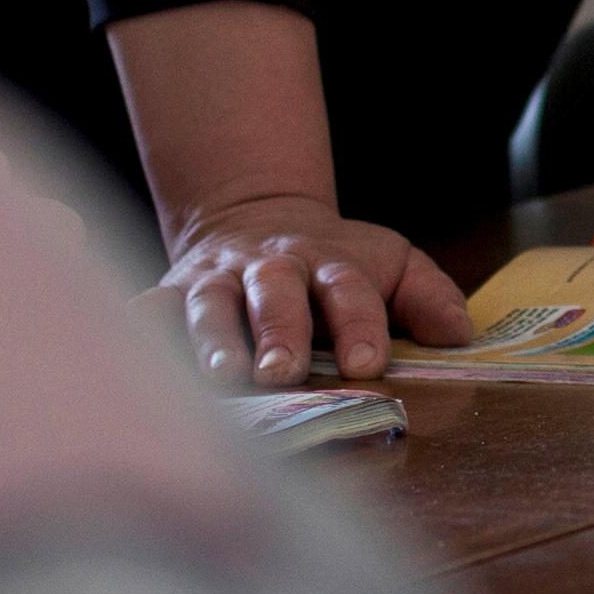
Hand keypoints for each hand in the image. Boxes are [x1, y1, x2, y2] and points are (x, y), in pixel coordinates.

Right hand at [166, 191, 469, 383]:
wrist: (256, 217)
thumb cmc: (334, 263)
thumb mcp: (392, 263)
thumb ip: (428, 296)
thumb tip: (459, 336)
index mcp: (331, 263)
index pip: (349, 289)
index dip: (360, 324)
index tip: (367, 364)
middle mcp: (271, 268)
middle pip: (276, 293)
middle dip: (279, 331)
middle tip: (283, 372)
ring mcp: (217, 279)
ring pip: (212, 303)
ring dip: (215, 337)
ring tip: (223, 375)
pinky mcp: (172, 292)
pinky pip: (151, 308)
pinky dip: (141, 328)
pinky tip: (135, 354)